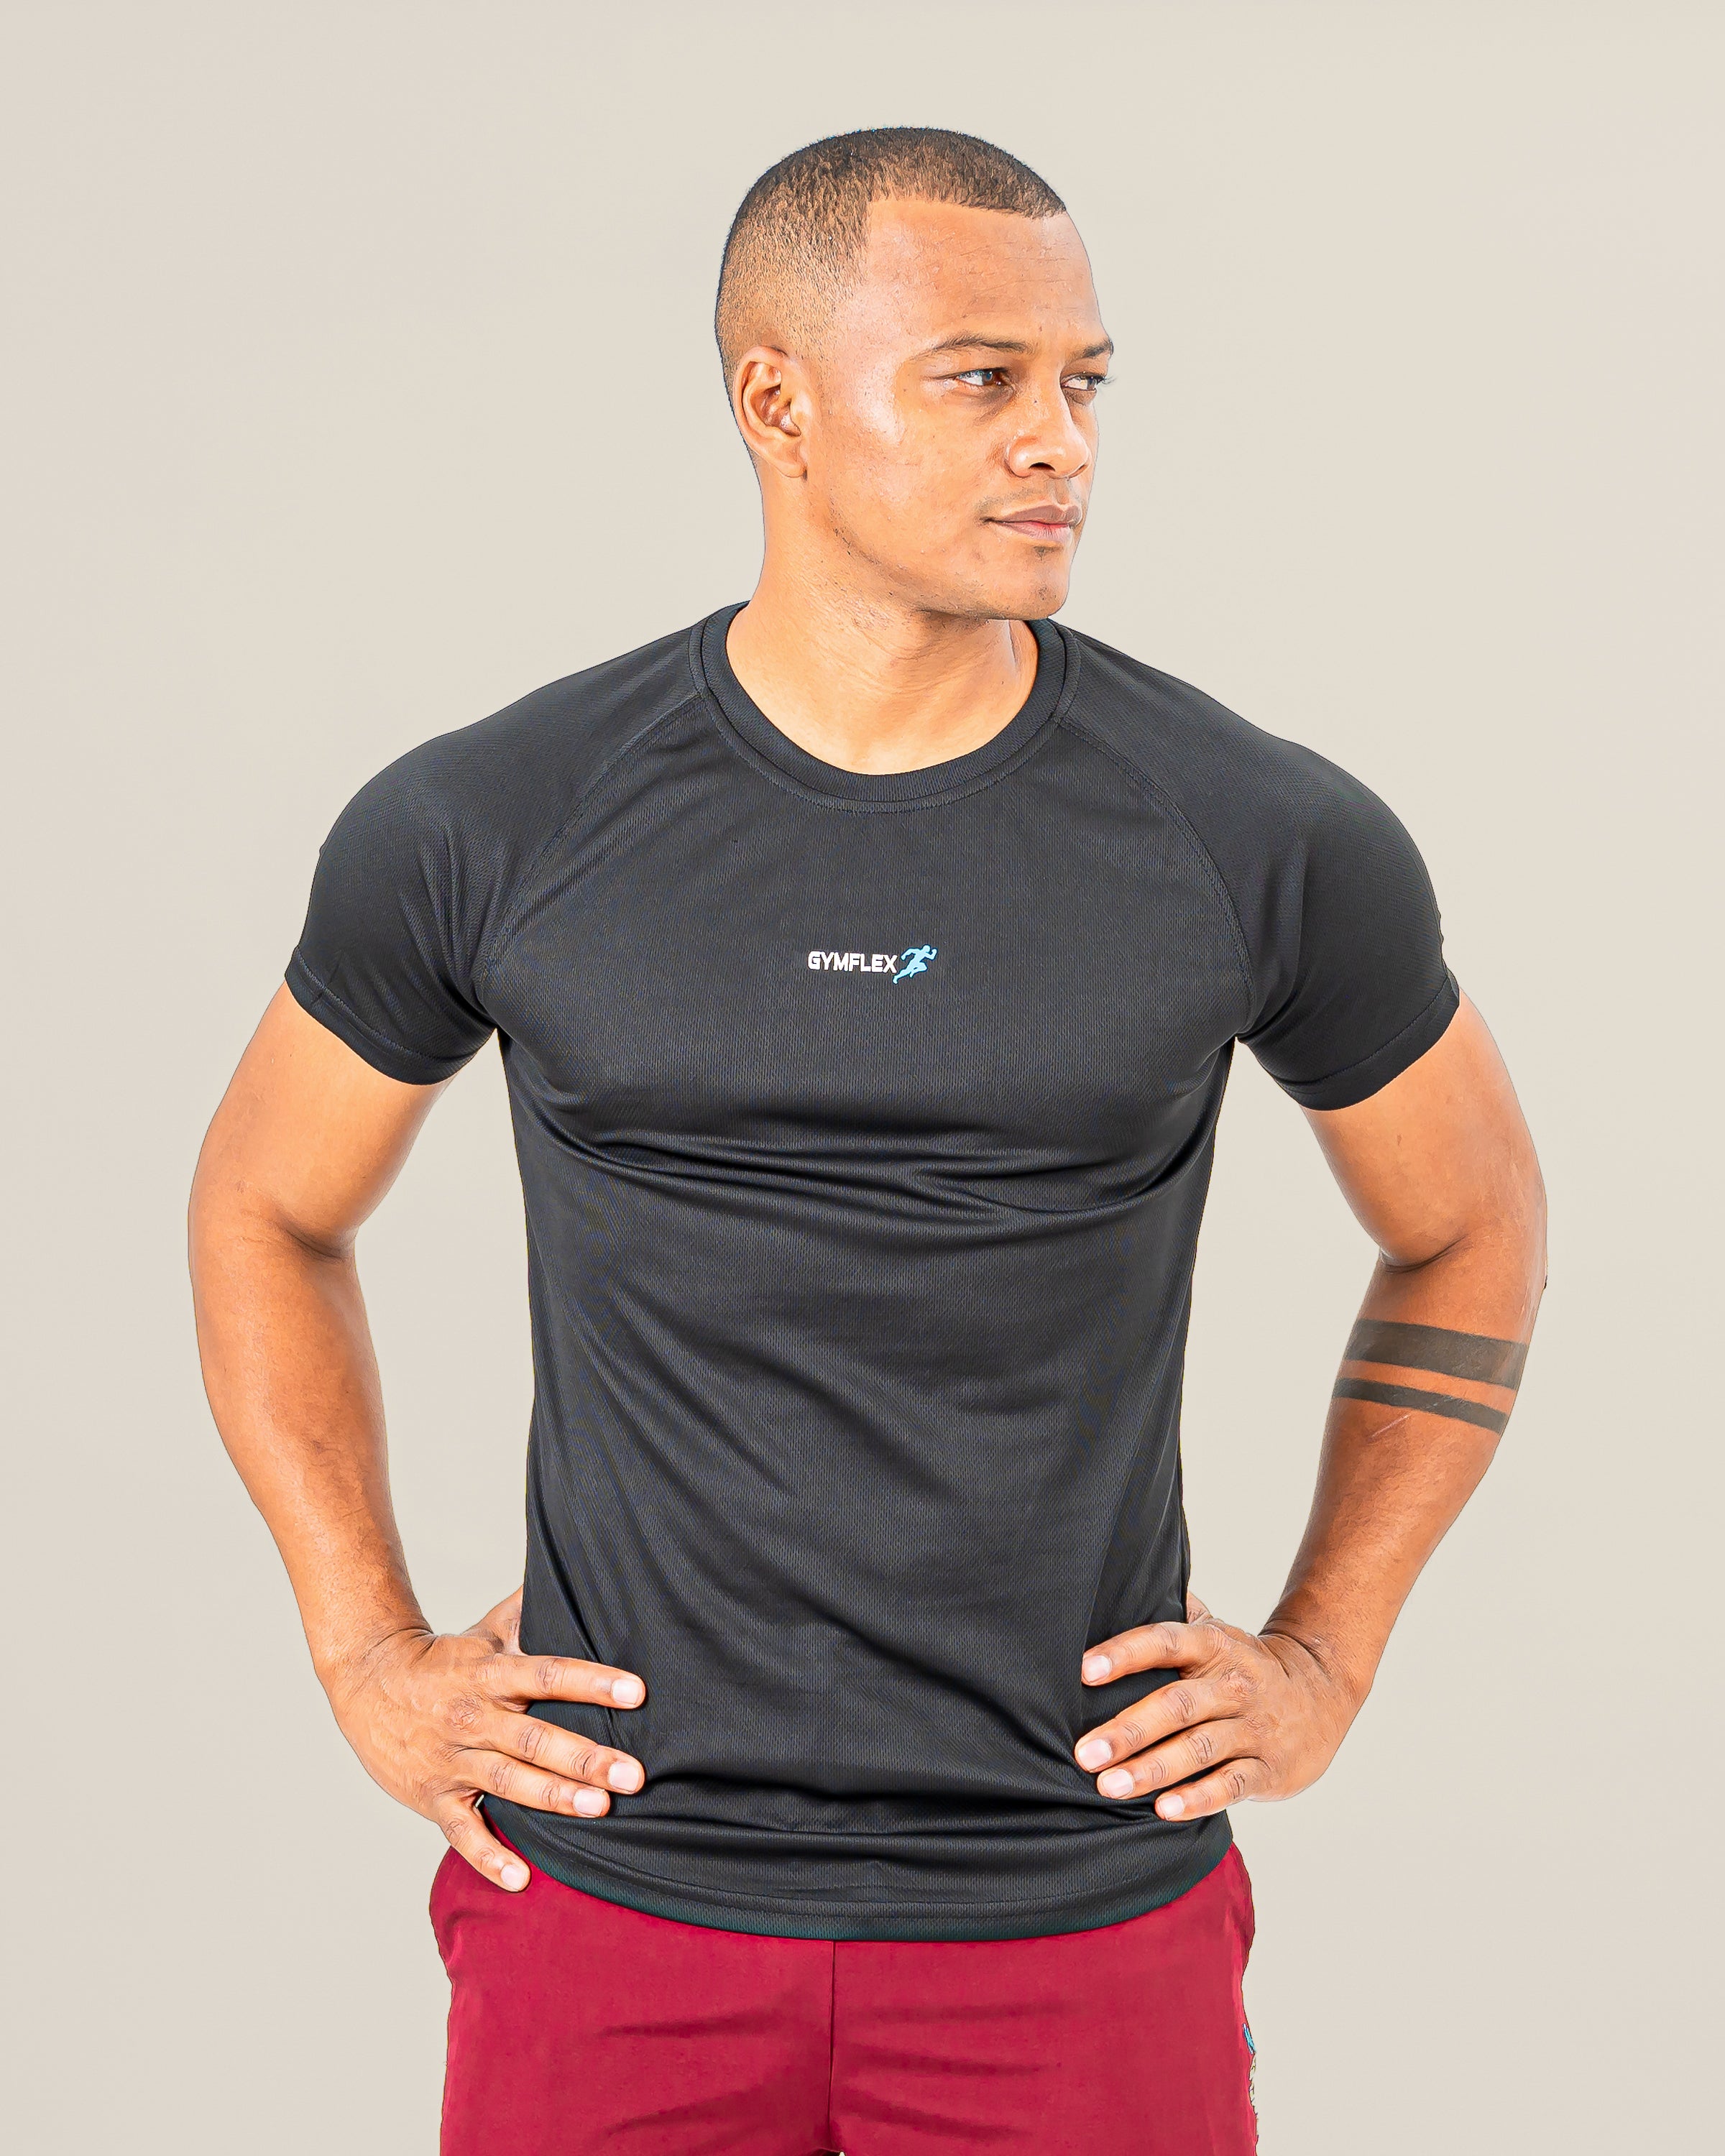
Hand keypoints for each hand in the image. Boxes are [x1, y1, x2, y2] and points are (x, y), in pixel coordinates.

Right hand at [324, 1588, 646, 1890]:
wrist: (366, 1684)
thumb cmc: (442, 1659)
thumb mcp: (484, 1631)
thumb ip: (530, 1611)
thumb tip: (576, 1574)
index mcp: (490, 1674)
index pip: (547, 1674)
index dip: (592, 1683)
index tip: (636, 1692)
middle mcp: (473, 1717)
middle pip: (536, 1736)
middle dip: (586, 1756)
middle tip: (633, 1774)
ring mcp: (451, 1759)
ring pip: (507, 1780)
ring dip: (553, 1797)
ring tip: (598, 1809)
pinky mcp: (434, 1796)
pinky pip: (463, 1831)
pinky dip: (489, 1857)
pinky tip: (522, 1878)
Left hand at [1073, 1593, 1359, 1820]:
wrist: (1321, 1692)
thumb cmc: (1244, 1664)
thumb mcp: (1215, 1632)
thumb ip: (1173, 1614)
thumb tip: (1122, 1584)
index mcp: (1214, 1645)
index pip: (1164, 1642)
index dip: (1124, 1654)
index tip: (1083, 1671)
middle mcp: (1233, 1684)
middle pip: (1176, 1705)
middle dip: (1128, 1730)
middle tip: (1085, 1752)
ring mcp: (1254, 1727)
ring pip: (1199, 1748)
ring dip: (1153, 1768)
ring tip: (1110, 1786)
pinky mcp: (1269, 1768)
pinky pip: (1231, 1784)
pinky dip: (1198, 1798)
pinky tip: (1164, 1810)